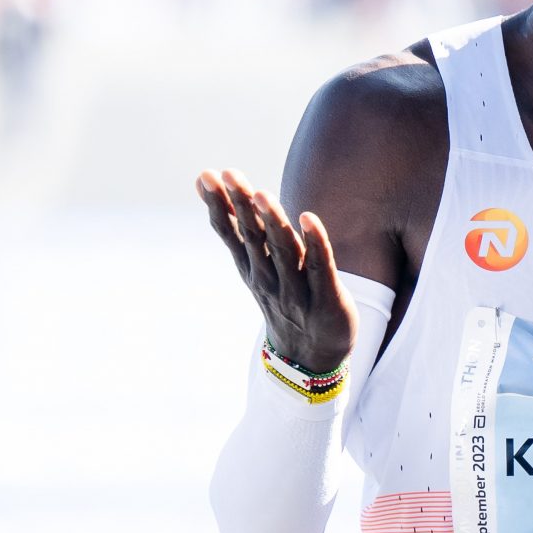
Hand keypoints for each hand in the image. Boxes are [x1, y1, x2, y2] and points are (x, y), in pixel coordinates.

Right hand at [196, 168, 355, 373]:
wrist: (310, 357)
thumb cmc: (283, 299)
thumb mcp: (255, 267)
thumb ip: (240, 231)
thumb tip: (211, 193)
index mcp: (251, 268)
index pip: (232, 233)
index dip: (219, 205)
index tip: (206, 176)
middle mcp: (268, 278)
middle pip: (254, 238)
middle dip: (241, 206)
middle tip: (230, 175)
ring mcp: (296, 291)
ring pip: (283, 252)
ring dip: (273, 222)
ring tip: (262, 194)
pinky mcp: (327, 299)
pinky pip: (320, 268)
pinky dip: (315, 244)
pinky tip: (308, 219)